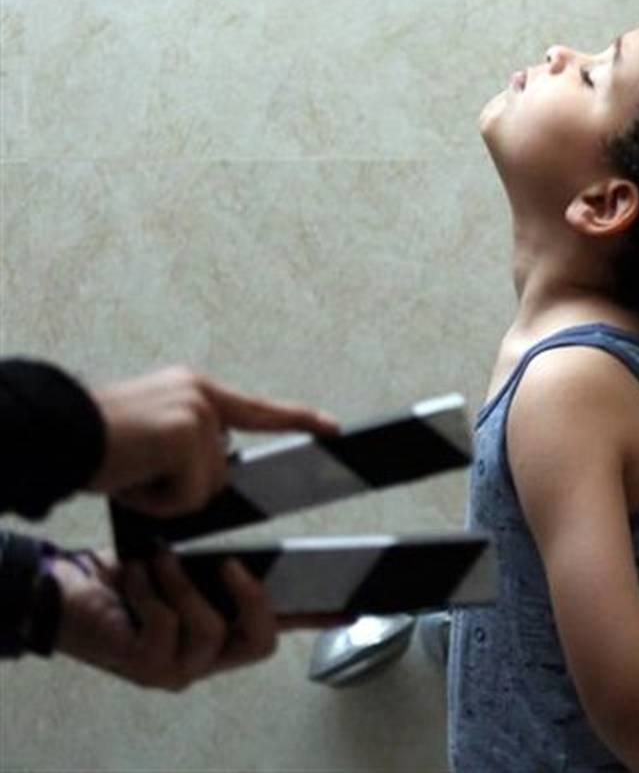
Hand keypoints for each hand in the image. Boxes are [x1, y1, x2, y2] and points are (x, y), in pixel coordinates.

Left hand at [51, 549, 337, 690]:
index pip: (282, 624)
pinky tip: (134, 576)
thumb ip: (222, 559)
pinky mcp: (148, 667)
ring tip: (160, 560)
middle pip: (261, 642)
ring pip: (210, 630)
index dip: (321, 619)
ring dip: (182, 586)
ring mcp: (180, 668)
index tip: (356, 608)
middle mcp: (208, 657)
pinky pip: (166, 626)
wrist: (64, 595)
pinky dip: (149, 592)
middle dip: (249, 599)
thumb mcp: (184, 561)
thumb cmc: (127, 579)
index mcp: (224, 629)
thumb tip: (258, 534)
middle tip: (231, 564)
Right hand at [88, 366, 337, 515]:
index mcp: (195, 391)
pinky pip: (187, 497)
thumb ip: (189, 446)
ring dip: (166, 495)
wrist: (50, 434)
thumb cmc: (90, 443)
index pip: (258, 410)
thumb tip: (214, 481)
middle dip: (184, 486)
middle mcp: (202, 396)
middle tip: (139, 470)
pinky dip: (156, 501)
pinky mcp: (186, 436)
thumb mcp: (151, 436)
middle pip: (222, 473)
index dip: (298, 421)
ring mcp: (197, 414)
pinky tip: (130, 478)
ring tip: (130, 472)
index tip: (334, 429)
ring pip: (204, 489)